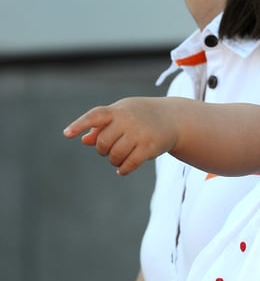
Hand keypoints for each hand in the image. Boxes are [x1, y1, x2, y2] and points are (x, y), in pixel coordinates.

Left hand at [64, 97, 178, 174]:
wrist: (171, 118)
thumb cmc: (139, 116)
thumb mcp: (120, 116)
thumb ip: (102, 126)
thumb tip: (85, 140)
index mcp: (117, 111)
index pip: (94, 116)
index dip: (79, 125)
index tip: (67, 134)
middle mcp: (128, 121)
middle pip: (103, 143)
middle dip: (103, 150)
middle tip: (109, 150)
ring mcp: (139, 134)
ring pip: (115, 155)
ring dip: (113, 161)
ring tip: (117, 159)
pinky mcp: (149, 148)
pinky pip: (129, 164)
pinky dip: (122, 170)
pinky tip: (122, 170)